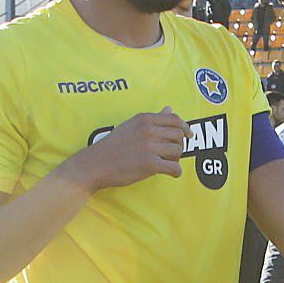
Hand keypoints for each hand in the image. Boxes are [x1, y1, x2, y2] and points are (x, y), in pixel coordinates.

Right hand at [69, 109, 185, 188]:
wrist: (95, 164)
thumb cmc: (112, 147)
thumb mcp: (131, 126)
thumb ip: (153, 119)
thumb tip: (169, 108)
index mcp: (144, 119)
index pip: (174, 119)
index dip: (185, 128)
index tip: (188, 135)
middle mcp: (148, 130)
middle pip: (179, 136)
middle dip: (179, 146)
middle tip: (171, 154)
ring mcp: (148, 147)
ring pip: (178, 151)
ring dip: (175, 160)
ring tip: (166, 164)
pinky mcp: (148, 164)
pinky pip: (174, 168)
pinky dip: (176, 172)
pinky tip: (171, 174)